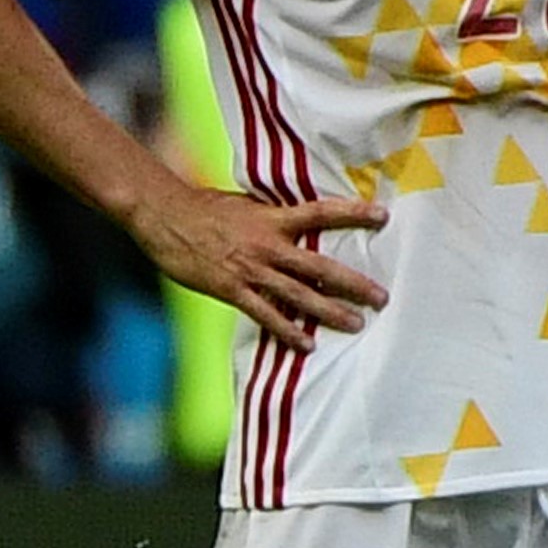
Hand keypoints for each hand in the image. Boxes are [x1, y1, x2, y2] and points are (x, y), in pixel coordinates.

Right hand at [132, 182, 388, 348]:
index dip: (353, 213)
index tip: (383, 216)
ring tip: (356, 323)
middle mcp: (268, 245)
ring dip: (329, 311)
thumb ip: (270, 214)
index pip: (322, 213)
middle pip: (320, 267)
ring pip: (299, 294)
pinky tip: (305, 343)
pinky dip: (286, 330)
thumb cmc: (200, 206)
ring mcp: (250, 270)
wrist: (164, 216)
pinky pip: (265, 314)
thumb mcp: (244, 203)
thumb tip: (292, 217)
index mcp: (273, 218)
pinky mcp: (231, 289)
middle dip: (353, 283)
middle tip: (380, 297)